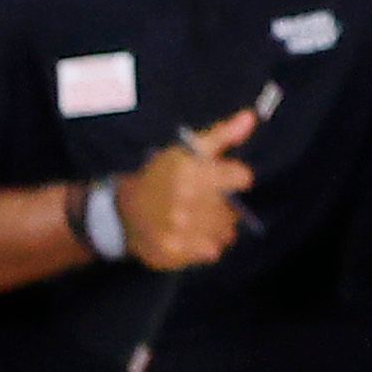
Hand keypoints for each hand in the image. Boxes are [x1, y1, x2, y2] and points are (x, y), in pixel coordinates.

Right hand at [111, 105, 254, 271]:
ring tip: (197, 220)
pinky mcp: (172, 253)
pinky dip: (204, 246)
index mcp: (189, 172)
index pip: (240, 177)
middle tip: (203, 203)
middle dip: (222, 206)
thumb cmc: (159, 178)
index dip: (234, 178)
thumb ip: (221, 135)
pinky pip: (210, 253)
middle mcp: (183, 202)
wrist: (120, 212)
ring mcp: (177, 231)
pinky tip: (189, 236)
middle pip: (233, 210)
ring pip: (225, 233)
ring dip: (216, 227)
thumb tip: (251, 117)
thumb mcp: (187, 151)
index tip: (223, 180)